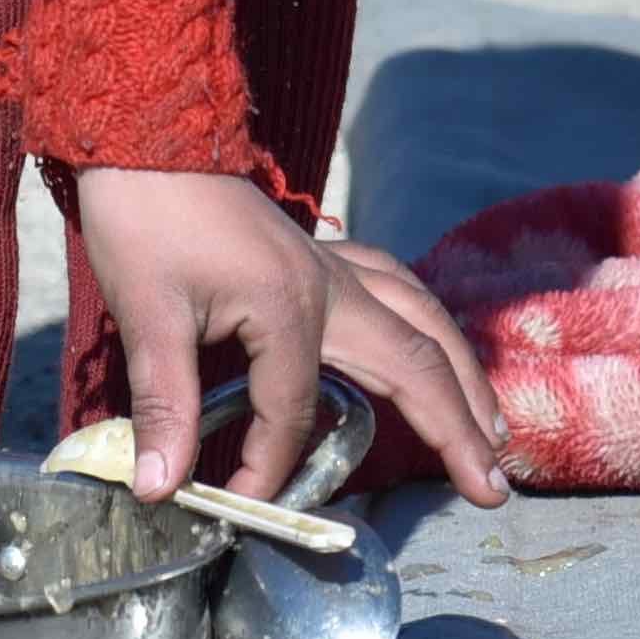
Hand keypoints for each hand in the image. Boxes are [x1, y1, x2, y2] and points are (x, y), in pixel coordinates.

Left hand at [71, 164, 512, 506]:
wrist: (146, 135)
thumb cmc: (144, 221)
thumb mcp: (147, 316)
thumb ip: (163, 406)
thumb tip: (160, 489)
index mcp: (292, 307)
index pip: (294, 414)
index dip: (272, 466)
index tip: (242, 503)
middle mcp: (333, 287)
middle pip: (415, 365)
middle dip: (459, 431)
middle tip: (493, 492)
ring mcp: (335, 266)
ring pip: (423, 322)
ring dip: (464, 378)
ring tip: (495, 433)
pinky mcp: (324, 256)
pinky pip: (398, 290)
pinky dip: (428, 324)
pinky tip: (436, 347)